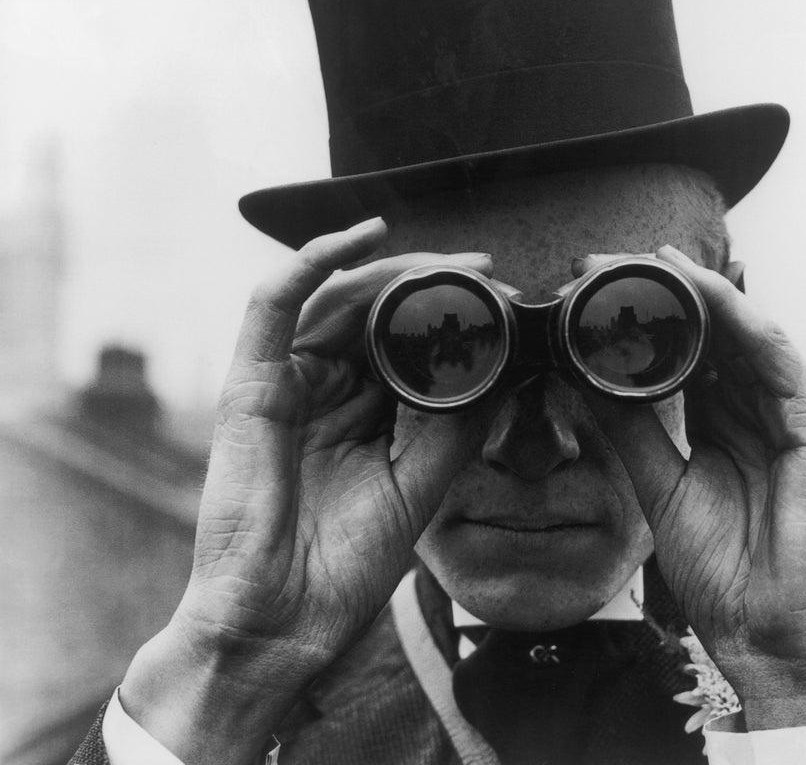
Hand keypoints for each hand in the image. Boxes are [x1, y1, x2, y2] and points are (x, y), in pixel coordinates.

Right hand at [120, 219, 491, 763]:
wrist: (286, 622)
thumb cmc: (347, 564)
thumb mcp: (422, 482)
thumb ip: (456, 422)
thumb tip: (502, 365)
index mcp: (360, 412)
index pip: (401, 340)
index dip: (448, 312)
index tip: (501, 298)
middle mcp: (323, 389)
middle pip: (371, 310)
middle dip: (429, 282)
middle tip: (484, 268)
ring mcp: (285, 383)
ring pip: (334, 298)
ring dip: (391, 270)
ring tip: (446, 263)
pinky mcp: (251, 385)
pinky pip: (272, 305)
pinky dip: (310, 262)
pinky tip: (360, 236)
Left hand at [574, 245, 805, 729]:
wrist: (768, 630)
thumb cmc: (720, 567)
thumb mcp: (660, 485)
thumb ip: (632, 429)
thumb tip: (584, 380)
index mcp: (720, 424)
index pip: (685, 356)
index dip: (645, 323)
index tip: (593, 293)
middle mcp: (755, 410)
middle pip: (713, 336)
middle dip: (667, 296)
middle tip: (612, 262)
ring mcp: (790, 414)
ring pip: (745, 334)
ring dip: (701, 293)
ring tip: (654, 261)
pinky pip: (777, 358)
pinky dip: (742, 318)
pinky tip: (706, 290)